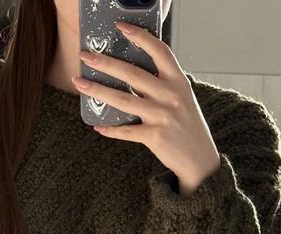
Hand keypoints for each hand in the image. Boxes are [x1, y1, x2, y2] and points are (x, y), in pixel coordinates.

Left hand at [72, 21, 220, 195]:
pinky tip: (98, 126)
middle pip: (133, 74)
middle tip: (86, 56)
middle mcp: (170, 95)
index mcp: (178, 81)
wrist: (200, 158)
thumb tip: (131, 74)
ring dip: (98, 91)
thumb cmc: (188, 126)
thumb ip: (162, 84)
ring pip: (123, 100)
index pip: (159, 51)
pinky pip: (126, 131)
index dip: (140, 37)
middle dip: (106, 63)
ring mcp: (162, 116)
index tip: (120, 27)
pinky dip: (110, 129)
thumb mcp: (182, 97)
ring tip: (80, 84)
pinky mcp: (154, 137)